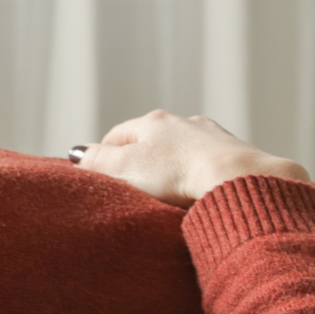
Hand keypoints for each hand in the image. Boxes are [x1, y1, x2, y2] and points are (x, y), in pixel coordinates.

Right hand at [71, 109, 309, 206]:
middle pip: (151, 141)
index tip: (101, 178)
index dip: (104, 157)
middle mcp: (183, 122)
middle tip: (133, 188)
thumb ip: (97, 160)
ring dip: (172, 166)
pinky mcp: (234, 153)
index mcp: (152, 121)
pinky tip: (199, 190)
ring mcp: (211, 135)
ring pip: (182, 150)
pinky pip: (207, 162)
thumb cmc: (177, 174)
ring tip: (169, 192)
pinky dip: (198, 173)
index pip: (116, 136)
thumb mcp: (125, 167)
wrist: (238, 179)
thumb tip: (76, 153)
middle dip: (140, 161)